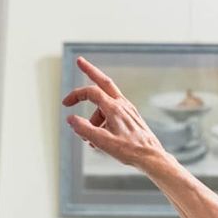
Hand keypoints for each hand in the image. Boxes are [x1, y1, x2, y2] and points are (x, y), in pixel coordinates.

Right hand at [61, 56, 169, 173]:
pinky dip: (103, 121)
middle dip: (90, 71)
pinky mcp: (130, 116)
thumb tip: (70, 119)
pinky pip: (112, 113)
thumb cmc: (129, 150)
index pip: (91, 92)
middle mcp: (122, 104)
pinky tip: (103, 138)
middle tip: (80, 61)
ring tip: (93, 139)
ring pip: (105, 105)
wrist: (151, 156)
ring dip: (94, 118)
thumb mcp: (102, 142)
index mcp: (114, 108)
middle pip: (104, 81)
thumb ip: (84, 129)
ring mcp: (127, 109)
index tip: (65, 104)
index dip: (76, 95)